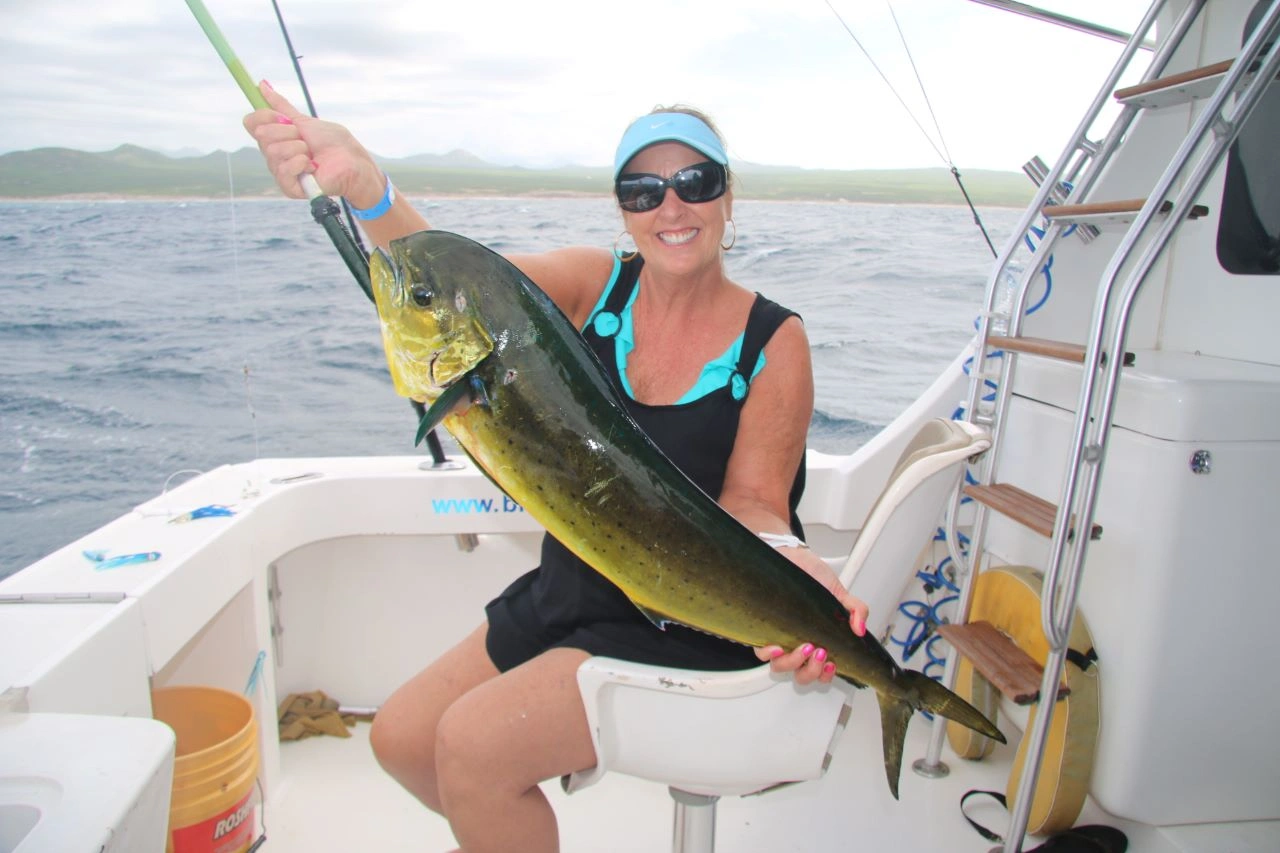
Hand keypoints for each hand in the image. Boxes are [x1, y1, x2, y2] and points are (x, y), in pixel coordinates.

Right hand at [241, 80, 382, 204]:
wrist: (352, 161)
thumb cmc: (333, 142)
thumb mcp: (304, 120)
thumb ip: (281, 106)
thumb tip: (262, 84)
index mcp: (275, 138)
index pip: (251, 123)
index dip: (265, 116)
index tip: (284, 118)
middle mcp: (274, 155)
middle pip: (262, 136)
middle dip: (288, 132)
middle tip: (305, 139)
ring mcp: (281, 172)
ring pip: (273, 152)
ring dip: (298, 148)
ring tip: (311, 154)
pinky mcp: (290, 188)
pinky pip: (283, 170)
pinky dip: (299, 163)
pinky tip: (312, 166)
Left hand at [754, 549, 868, 685]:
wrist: (791, 556)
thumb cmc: (811, 575)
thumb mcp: (839, 592)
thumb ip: (855, 609)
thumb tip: (860, 629)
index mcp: (818, 640)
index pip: (821, 671)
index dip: (826, 675)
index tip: (832, 663)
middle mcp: (797, 643)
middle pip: (802, 675)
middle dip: (812, 671)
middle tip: (819, 652)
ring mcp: (780, 637)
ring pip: (781, 667)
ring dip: (793, 663)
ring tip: (804, 647)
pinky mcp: (763, 628)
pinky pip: (761, 651)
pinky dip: (769, 653)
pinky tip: (776, 646)